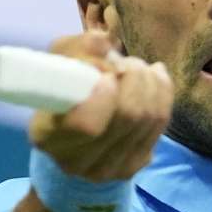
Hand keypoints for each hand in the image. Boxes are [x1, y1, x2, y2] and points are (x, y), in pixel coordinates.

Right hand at [29, 31, 172, 181]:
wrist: (71, 136)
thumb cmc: (62, 93)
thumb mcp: (59, 63)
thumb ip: (77, 48)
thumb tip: (103, 42)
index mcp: (49, 137)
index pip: (87, 123)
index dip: (105, 93)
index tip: (106, 74)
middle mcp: (77, 161)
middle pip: (128, 116)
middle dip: (134, 77)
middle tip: (125, 63)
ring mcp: (109, 169)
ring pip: (149, 117)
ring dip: (149, 82)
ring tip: (137, 68)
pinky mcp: (135, 165)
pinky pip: (161, 123)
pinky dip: (162, 92)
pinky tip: (154, 78)